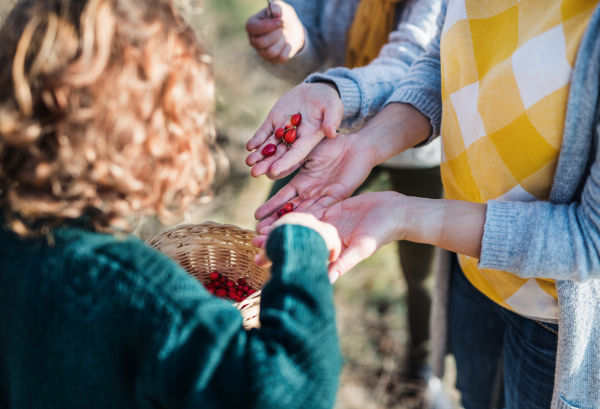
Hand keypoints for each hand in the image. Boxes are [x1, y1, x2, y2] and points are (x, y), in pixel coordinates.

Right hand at [245, 1, 304, 63]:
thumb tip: (275, 13)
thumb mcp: (282, 9)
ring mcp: (262, 52)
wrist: (293, 30)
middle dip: (276, 34)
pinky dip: (287, 49)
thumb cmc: (283, 18)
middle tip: (282, 29)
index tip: (280, 21)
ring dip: (282, 41)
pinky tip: (287, 44)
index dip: (268, 26)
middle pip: (261, 42)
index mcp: (252, 25)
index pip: (252, 28)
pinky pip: (280, 57)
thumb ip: (278, 8)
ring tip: (284, 35)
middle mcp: (254, 40)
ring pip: (270, 52)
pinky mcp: (272, 60)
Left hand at [246, 82, 342, 177]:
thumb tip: (331, 132)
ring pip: (269, 146)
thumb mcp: (334, 106)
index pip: (296, 154)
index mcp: (309, 139)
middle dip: (267, 164)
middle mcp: (294, 138)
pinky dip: (257, 139)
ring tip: (248, 162)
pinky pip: (264, 132)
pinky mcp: (274, 121)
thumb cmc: (328, 101)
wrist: (315, 92)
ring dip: (259, 154)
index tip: (274, 171)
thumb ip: (333, 118)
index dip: (285, 163)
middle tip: (254, 173)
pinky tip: (249, 146)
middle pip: (279, 154)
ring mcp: (282, 130)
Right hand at [253, 132, 376, 233]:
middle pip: (291, 210)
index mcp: (302, 183)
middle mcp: (311, 193)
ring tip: (277, 233)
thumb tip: (271, 165)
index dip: (270, 207)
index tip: (256, 215)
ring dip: (292, 223)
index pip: (283, 198)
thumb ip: (291, 160)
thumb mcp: (305, 152)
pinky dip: (312, 216)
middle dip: (276, 221)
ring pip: (305, 213)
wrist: (356, 144)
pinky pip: (323, 207)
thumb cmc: (331, 144)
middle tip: (260, 233)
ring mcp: (324, 196)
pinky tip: (301, 224)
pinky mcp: (338, 195)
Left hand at [257, 192, 407, 282]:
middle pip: (297, 240)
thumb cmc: (381, 233)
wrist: (395, 212)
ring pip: (299, 224)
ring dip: (281, 227)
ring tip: (259, 229)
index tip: (262, 258)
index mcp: (331, 251)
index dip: (284, 256)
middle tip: (254, 244)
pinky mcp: (330, 208)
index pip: (303, 254)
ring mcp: (327, 223)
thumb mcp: (362, 248)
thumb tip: (327, 281)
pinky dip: (293, 211)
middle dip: (277, 242)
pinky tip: (276, 212)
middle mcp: (326, 239)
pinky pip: (308, 209)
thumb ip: (343, 263)